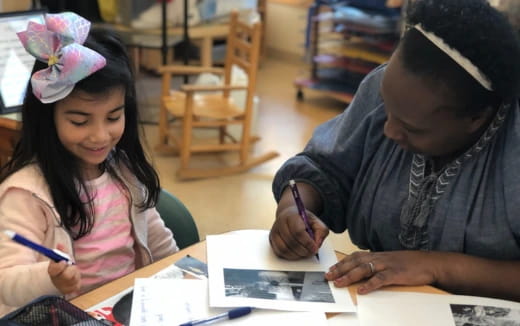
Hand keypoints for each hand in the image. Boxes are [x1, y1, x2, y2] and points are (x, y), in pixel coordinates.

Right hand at [47, 244, 80, 294]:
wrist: (59, 282)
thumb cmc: (60, 268)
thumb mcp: (59, 259)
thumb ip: (60, 252)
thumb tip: (60, 244)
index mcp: (52, 272)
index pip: (54, 270)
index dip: (60, 265)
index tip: (64, 261)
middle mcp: (57, 281)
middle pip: (67, 275)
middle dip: (71, 269)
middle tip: (70, 265)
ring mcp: (64, 287)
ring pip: (74, 278)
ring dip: (75, 272)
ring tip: (72, 271)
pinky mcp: (72, 289)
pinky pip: (78, 283)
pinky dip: (77, 279)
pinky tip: (74, 277)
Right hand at [269, 205, 328, 259]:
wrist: (290, 214)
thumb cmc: (302, 218)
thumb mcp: (316, 221)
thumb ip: (321, 231)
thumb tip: (316, 244)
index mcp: (291, 215)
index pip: (298, 231)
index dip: (307, 242)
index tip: (315, 248)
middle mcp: (280, 223)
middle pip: (291, 242)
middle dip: (303, 250)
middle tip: (311, 252)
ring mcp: (274, 232)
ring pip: (283, 249)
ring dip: (296, 255)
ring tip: (305, 252)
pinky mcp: (272, 240)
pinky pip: (279, 252)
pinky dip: (290, 256)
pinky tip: (297, 253)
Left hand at [325, 250, 440, 293]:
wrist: (430, 263)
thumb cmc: (410, 264)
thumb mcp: (390, 262)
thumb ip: (377, 266)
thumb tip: (362, 275)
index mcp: (377, 255)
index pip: (355, 257)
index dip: (342, 263)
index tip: (330, 269)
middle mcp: (379, 258)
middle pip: (355, 262)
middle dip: (340, 269)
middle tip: (328, 276)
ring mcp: (387, 265)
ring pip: (364, 269)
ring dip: (350, 276)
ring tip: (339, 283)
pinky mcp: (396, 274)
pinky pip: (380, 279)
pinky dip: (370, 284)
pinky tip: (362, 290)